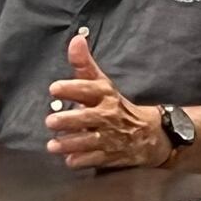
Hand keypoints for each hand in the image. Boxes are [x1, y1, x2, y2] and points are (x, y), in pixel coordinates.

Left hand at [44, 35, 169, 169]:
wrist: (149, 133)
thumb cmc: (116, 105)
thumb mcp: (102, 83)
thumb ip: (84, 64)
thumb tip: (76, 39)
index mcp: (105, 94)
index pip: (88, 89)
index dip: (72, 88)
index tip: (55, 88)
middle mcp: (108, 115)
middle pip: (88, 117)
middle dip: (69, 120)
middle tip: (51, 121)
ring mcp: (110, 137)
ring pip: (89, 140)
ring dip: (70, 144)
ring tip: (53, 145)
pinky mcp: (111, 155)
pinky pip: (96, 159)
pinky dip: (83, 160)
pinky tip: (70, 160)